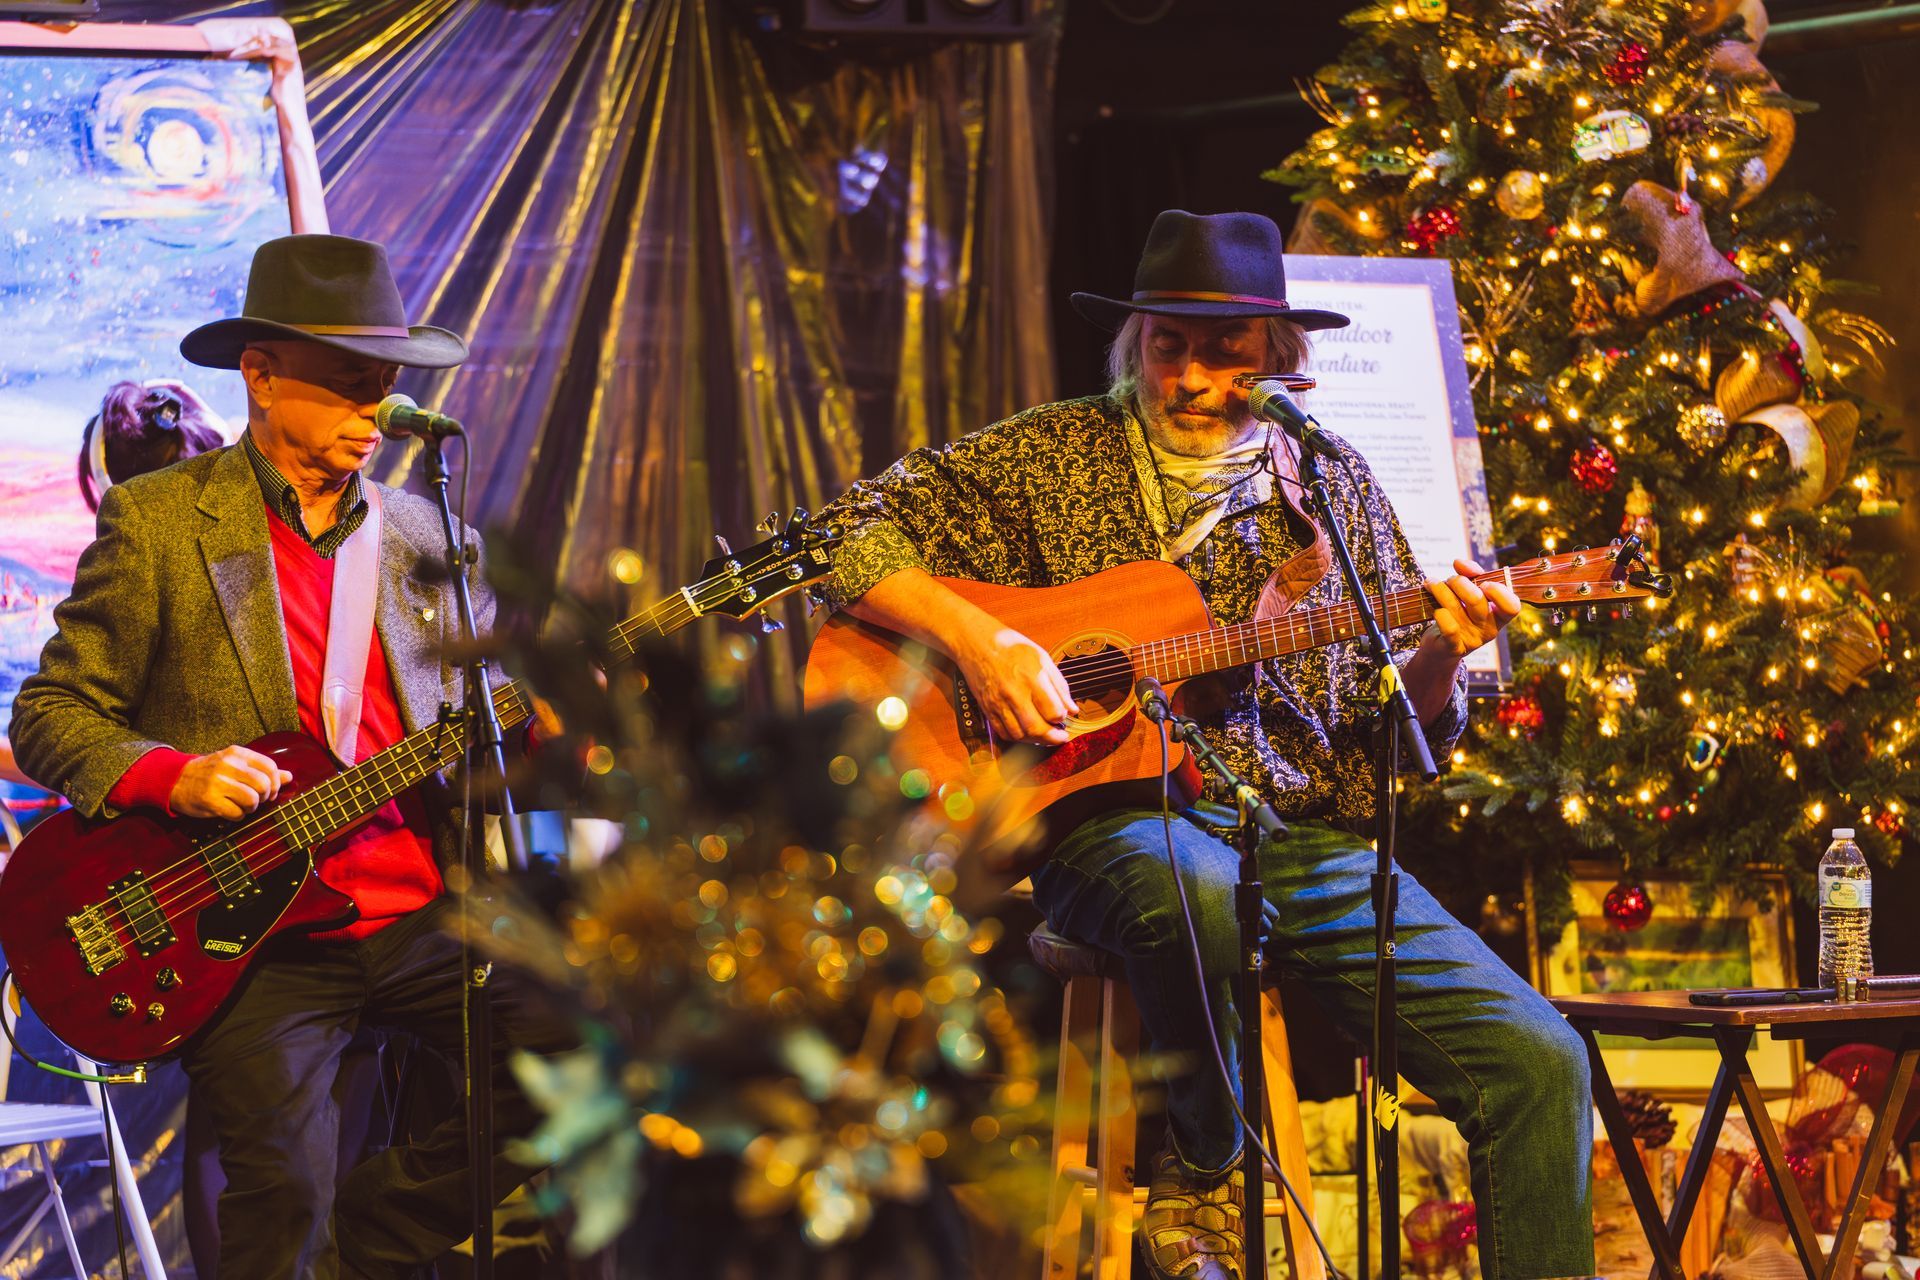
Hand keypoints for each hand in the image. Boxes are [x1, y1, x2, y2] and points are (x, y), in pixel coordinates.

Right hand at [169, 745, 292, 819]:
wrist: (175, 780)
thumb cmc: (211, 772)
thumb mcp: (235, 764)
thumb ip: (262, 769)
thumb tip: (288, 777)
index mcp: (237, 753)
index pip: (269, 766)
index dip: (275, 782)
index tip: (269, 790)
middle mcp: (228, 766)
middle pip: (263, 784)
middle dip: (265, 797)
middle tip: (257, 800)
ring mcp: (218, 783)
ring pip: (253, 800)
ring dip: (252, 808)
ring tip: (244, 806)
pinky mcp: (210, 800)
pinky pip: (237, 813)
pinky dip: (239, 816)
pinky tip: (232, 812)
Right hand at [952, 625, 1078, 745]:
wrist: (976, 642)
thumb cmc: (1009, 647)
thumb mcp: (1042, 658)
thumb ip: (1059, 685)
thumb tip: (1072, 708)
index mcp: (1031, 677)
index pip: (1053, 711)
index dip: (1062, 717)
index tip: (1064, 716)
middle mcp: (1014, 692)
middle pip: (1035, 727)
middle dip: (1052, 737)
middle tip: (1060, 737)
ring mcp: (998, 702)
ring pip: (1019, 734)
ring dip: (1035, 740)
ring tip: (1044, 735)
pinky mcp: (987, 708)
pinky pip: (1003, 732)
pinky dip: (1017, 738)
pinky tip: (1026, 732)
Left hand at [1424, 558, 1520, 657]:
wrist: (1441, 644)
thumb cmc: (1460, 612)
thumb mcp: (1470, 591)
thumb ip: (1471, 573)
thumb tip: (1460, 563)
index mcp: (1499, 615)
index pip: (1512, 606)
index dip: (1498, 591)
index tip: (1483, 582)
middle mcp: (1489, 628)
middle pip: (1476, 600)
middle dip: (1459, 582)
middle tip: (1451, 580)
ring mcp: (1472, 639)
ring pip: (1455, 607)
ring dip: (1440, 590)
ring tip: (1432, 583)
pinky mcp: (1454, 647)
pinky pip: (1449, 629)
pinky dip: (1440, 614)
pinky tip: (1436, 609)